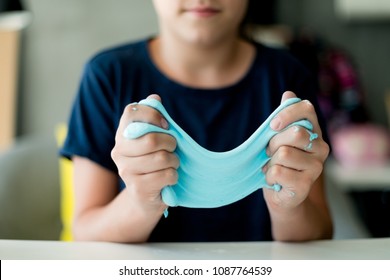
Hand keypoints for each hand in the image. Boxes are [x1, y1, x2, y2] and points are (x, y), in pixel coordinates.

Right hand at [111, 94, 178, 214]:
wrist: (145, 199)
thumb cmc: (153, 164)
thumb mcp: (153, 141)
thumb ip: (153, 120)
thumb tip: (154, 98)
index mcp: (122, 135)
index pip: (131, 112)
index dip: (153, 114)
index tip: (166, 125)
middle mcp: (118, 151)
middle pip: (151, 139)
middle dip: (171, 143)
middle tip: (173, 148)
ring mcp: (126, 171)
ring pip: (161, 158)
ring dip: (174, 161)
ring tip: (172, 164)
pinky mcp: (137, 188)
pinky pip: (167, 175)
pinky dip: (174, 176)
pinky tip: (169, 178)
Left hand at [262, 91, 329, 210]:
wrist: (282, 193)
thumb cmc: (279, 162)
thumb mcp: (279, 137)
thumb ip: (284, 118)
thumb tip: (289, 94)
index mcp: (314, 131)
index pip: (307, 109)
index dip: (287, 113)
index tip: (273, 125)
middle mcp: (321, 148)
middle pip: (295, 133)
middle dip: (274, 142)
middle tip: (270, 152)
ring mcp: (316, 168)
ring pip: (284, 154)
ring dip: (270, 161)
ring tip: (273, 166)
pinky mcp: (305, 185)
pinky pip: (278, 171)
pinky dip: (268, 175)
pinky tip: (274, 179)